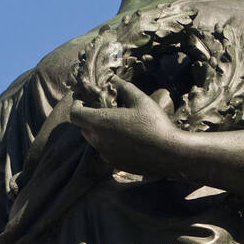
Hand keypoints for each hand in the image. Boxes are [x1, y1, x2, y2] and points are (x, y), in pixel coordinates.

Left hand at [69, 77, 188, 177]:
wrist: (168, 154)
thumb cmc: (154, 123)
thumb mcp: (140, 100)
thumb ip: (123, 88)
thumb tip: (113, 79)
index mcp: (100, 122)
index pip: (75, 114)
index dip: (76, 104)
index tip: (83, 98)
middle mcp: (98, 140)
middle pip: (82, 127)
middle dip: (87, 116)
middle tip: (99, 107)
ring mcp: (105, 154)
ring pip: (93, 140)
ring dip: (98, 130)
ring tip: (113, 122)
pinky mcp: (114, 163)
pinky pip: (104, 150)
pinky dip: (108, 142)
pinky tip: (124, 137)